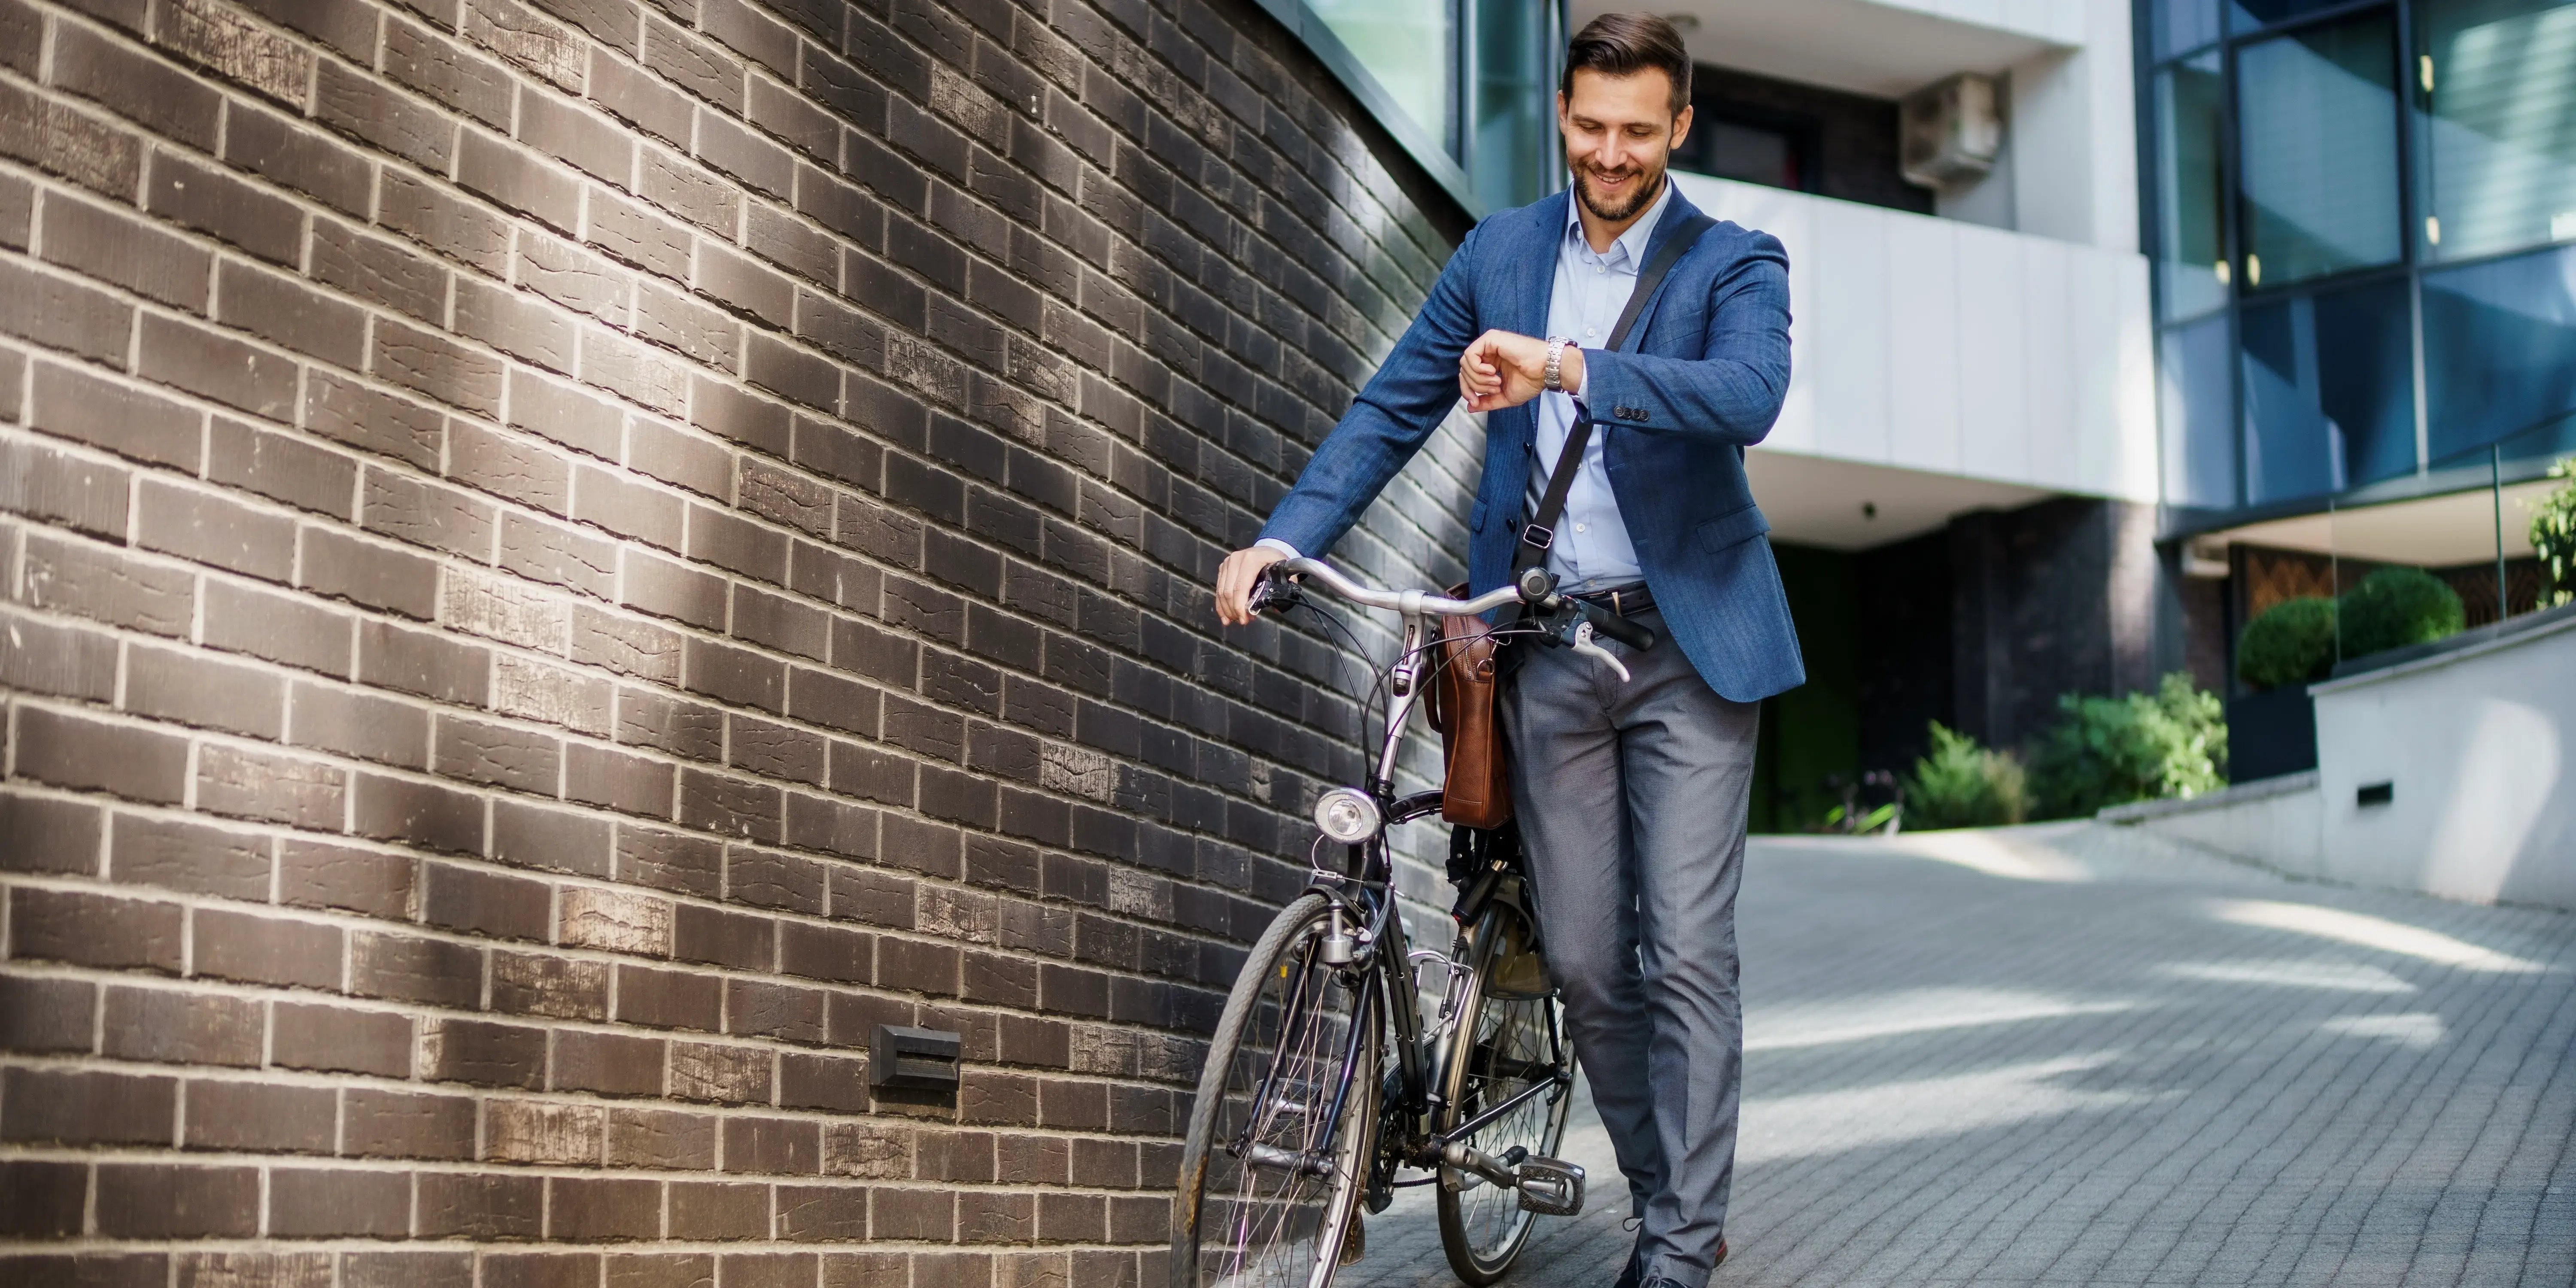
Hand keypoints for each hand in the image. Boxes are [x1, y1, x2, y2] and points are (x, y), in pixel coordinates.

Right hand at [1214, 545, 1286, 625]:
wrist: (1266, 549)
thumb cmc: (1275, 561)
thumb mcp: (1283, 571)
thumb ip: (1282, 588)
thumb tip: (1275, 607)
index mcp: (1252, 559)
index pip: (1241, 586)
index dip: (1240, 606)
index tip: (1244, 619)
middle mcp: (1236, 559)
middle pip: (1229, 591)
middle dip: (1234, 610)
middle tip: (1242, 621)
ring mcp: (1228, 562)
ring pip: (1221, 591)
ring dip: (1226, 609)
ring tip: (1234, 620)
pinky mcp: (1223, 567)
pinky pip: (1219, 588)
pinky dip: (1221, 604)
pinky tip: (1225, 615)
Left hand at [1458, 330, 1578, 412]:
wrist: (1544, 370)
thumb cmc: (1531, 381)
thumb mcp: (1504, 397)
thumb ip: (1487, 402)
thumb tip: (1470, 407)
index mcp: (1491, 364)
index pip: (1468, 376)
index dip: (1468, 391)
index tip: (1475, 402)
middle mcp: (1487, 353)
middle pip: (1464, 371)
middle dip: (1474, 387)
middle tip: (1494, 389)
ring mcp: (1488, 344)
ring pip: (1465, 364)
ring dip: (1479, 378)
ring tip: (1497, 381)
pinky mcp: (1490, 338)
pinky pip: (1469, 355)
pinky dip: (1478, 368)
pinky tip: (1493, 371)